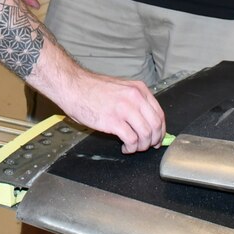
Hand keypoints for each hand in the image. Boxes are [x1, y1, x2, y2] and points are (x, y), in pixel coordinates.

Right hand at [50, 69, 165, 153]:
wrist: (72, 86)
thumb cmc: (91, 88)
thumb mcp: (120, 88)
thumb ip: (134, 101)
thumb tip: (144, 120)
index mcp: (139, 89)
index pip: (159, 114)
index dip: (160, 130)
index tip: (156, 138)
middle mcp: (135, 98)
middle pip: (156, 125)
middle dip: (153, 140)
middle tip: (146, 146)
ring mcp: (125, 109)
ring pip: (146, 134)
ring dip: (141, 146)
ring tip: (132, 147)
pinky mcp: (113, 121)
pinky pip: (131, 140)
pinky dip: (130, 147)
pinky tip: (124, 147)